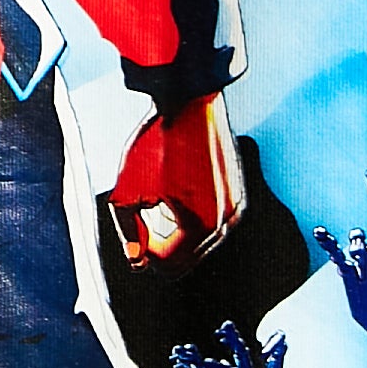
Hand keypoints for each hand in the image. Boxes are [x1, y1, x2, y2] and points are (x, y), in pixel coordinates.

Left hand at [110, 91, 242, 266]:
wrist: (189, 100)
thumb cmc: (157, 142)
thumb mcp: (127, 189)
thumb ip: (128, 231)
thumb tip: (137, 259)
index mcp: (202, 227)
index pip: (168, 267)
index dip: (142, 253)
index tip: (131, 227)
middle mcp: (228, 222)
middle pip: (186, 259)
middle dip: (160, 245)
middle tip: (140, 218)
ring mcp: (238, 208)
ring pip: (201, 242)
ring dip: (176, 231)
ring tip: (158, 200)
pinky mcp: (240, 193)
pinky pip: (214, 222)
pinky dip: (193, 217)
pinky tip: (177, 191)